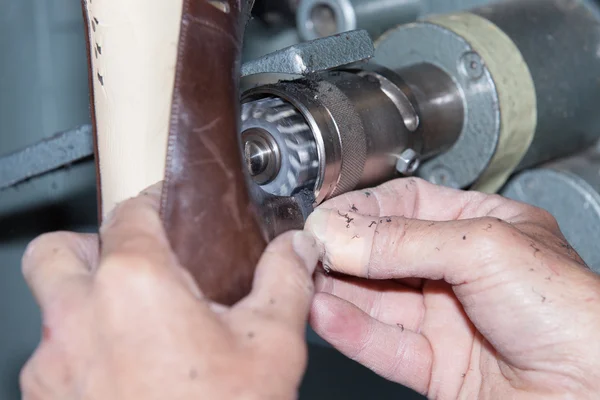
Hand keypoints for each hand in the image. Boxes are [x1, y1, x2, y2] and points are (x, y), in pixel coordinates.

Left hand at [20, 183, 318, 399]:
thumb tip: (296, 249)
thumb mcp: (272, 343)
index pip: (129, 213)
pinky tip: (129, 370)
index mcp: (133, 285)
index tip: (169, 207)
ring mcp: (53, 368)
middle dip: (91, 244)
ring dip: (83, 299)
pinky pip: (54, 357)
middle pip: (58, 250)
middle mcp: (77, 319)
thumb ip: (285, 279)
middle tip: (134, 261)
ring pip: (50, 307)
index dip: (153, 202)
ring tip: (136, 319)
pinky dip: (82, 349)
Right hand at [305, 178, 599, 398]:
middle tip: (304, 249)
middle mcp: (460, 271)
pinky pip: (385, 345)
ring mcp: (447, 320)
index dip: (362, 211)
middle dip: (342, 251)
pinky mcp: (438, 366)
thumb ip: (402, 240)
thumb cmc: (575, 313)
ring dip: (337, 292)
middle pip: (383, 254)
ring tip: (303, 280)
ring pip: (377, 301)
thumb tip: (337, 231)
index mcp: (481, 227)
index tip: (326, 219)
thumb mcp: (484, 248)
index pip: (404, 206)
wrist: (597, 393)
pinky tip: (324, 315)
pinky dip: (352, 332)